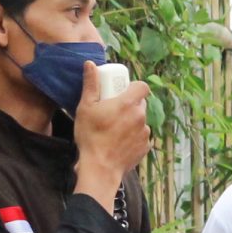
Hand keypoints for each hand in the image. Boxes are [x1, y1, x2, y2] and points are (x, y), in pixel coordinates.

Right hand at [73, 65, 152, 191]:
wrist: (100, 167)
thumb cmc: (91, 136)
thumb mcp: (86, 107)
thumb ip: (91, 85)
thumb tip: (91, 64)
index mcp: (129, 103)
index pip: (143, 86)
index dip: (134, 87)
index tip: (121, 92)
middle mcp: (141, 116)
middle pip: (140, 103)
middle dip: (129, 104)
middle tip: (112, 110)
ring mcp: (145, 132)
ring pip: (140, 120)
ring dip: (130, 121)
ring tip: (113, 129)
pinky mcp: (145, 147)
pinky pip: (140, 136)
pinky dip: (132, 136)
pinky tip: (118, 141)